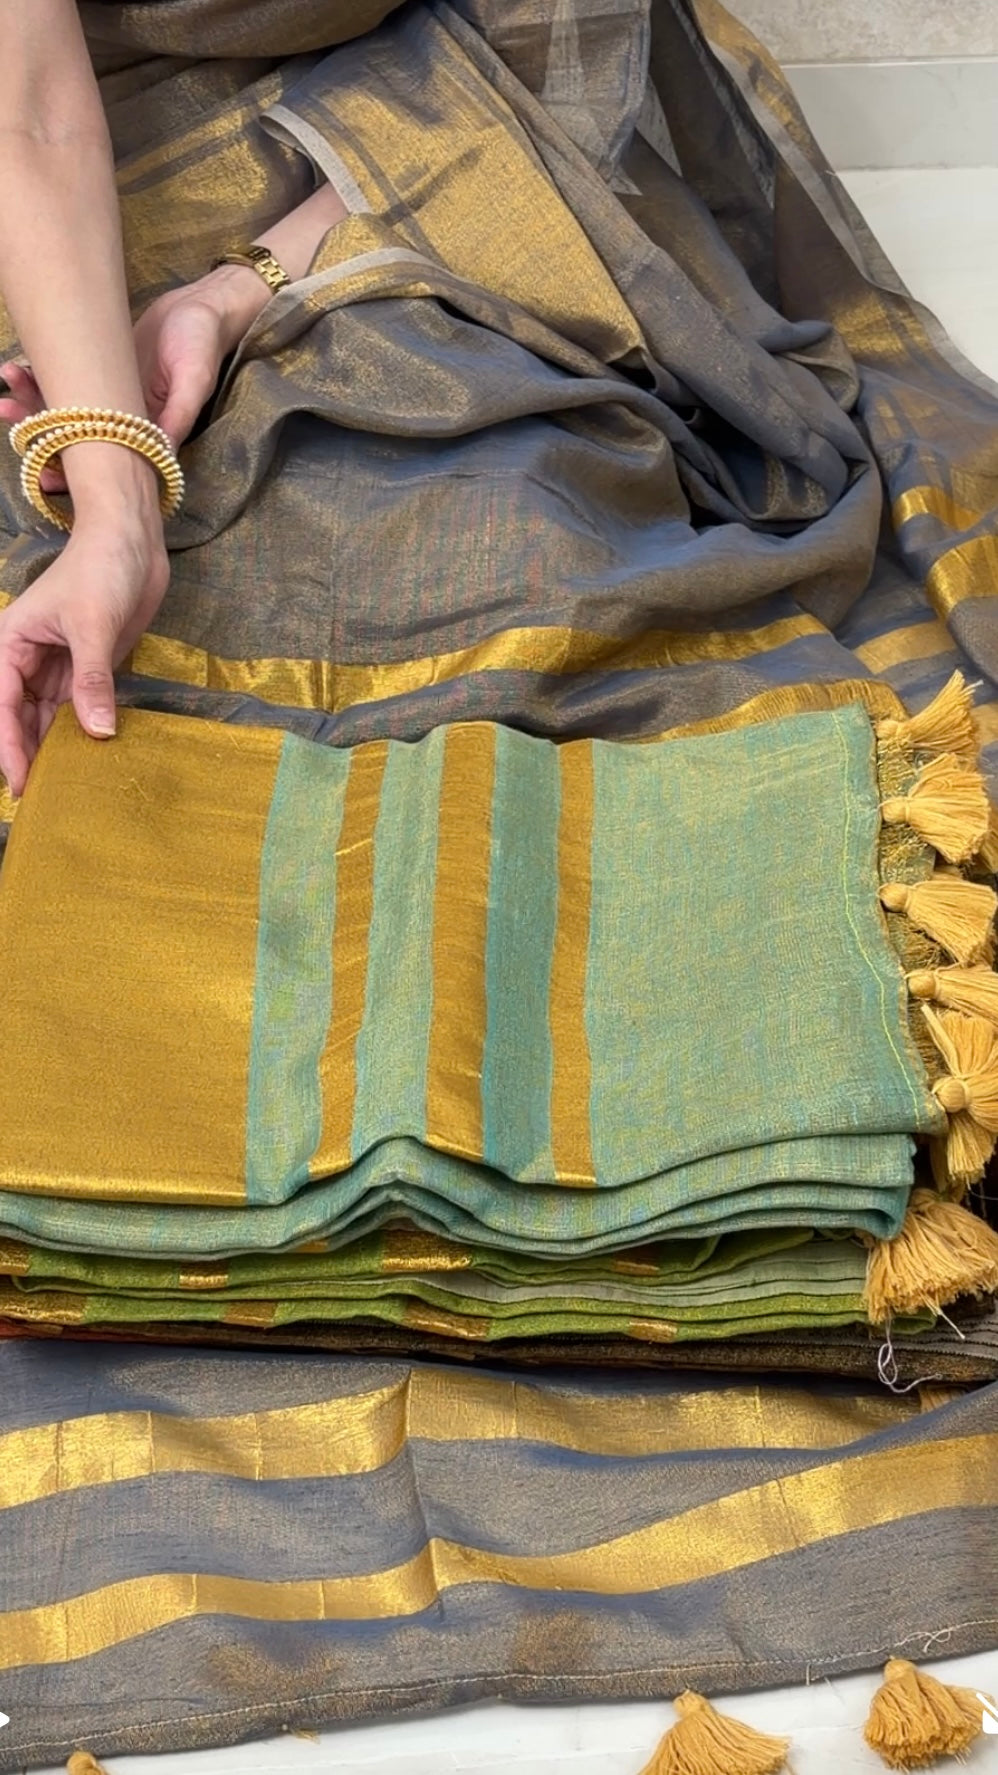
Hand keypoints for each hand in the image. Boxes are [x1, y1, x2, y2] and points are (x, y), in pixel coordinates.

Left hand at [0, 264, 267, 476]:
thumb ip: (177, 416)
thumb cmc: (202, 345)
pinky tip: (16, 367)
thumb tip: (161, 452)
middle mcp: (123, 423)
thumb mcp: (194, 380)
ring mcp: (109, 398)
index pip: (104, 462)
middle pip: (74, 437)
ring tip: (7, 378)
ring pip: (63, 409)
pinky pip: (65, 381)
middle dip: (37, 430)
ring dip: (30, 400)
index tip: (40, 472)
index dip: (71, 471)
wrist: (201, 309)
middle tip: (5, 414)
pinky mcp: (100, 373)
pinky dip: (39, 376)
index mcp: (147, 434)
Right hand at [0, 513, 168, 795]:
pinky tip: (88, 758)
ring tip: (64, 788)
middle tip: (41, 800)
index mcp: (10, 644)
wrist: (132, 541)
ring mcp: (56, 666)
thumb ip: (93, 679)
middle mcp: (26, 660)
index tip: (19, 784)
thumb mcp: (94, 624)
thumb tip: (98, 731)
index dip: (9, 747)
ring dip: (54, 748)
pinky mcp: (86, 669)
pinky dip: (82, 732)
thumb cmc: (101, 569)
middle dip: (28, 755)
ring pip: (47, 718)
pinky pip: (78, 709)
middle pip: (20, 718)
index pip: (2, 705)